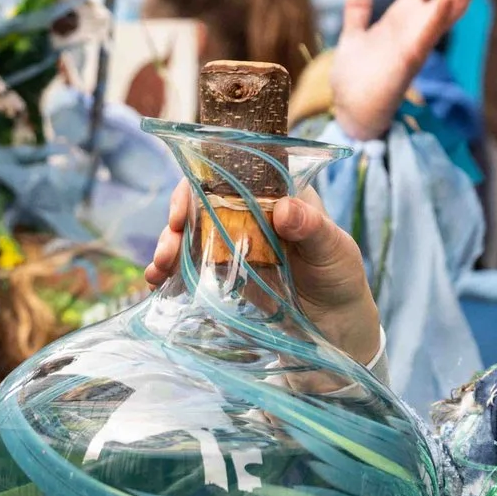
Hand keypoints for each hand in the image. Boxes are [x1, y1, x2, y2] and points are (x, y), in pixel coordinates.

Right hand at [143, 184, 381, 363]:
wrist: (336, 325)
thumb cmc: (339, 276)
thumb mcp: (334, 250)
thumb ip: (312, 228)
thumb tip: (284, 209)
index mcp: (276, 192)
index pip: (233, 170)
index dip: (202, 180)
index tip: (187, 204)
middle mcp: (250, 209)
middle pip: (203, 200)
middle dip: (178, 218)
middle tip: (169, 243)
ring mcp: (234, 238)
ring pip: (192, 230)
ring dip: (169, 244)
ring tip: (159, 268)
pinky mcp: (225, 267)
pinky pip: (192, 260)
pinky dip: (171, 268)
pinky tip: (157, 280)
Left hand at [330, 0, 492, 140]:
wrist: (350, 114)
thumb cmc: (355, 81)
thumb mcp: (353, 36)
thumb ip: (358, 9)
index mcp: (405, 18)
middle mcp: (417, 27)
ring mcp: (416, 43)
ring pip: (450, 8)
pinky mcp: (407, 62)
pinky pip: (427, 36)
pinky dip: (438, 17)